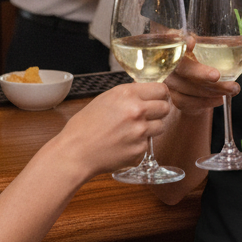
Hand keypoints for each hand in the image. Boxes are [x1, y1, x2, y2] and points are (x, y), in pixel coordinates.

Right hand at [57, 82, 171, 176]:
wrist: (75, 152)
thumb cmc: (85, 126)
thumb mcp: (105, 99)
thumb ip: (128, 94)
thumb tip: (146, 91)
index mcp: (127, 94)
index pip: (161, 89)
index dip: (160, 94)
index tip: (159, 98)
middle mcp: (136, 110)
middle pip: (165, 107)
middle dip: (159, 111)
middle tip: (149, 115)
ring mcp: (140, 131)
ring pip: (161, 126)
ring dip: (151, 128)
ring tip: (133, 131)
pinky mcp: (140, 149)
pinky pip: (148, 143)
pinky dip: (140, 144)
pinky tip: (124, 143)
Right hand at [163, 36, 241, 115]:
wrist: (193, 80)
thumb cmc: (208, 58)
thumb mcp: (221, 48)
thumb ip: (241, 44)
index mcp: (180, 40)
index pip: (171, 36)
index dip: (178, 38)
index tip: (192, 42)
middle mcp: (170, 60)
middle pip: (180, 67)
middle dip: (200, 73)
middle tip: (217, 76)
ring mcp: (168, 80)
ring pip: (186, 88)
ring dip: (209, 90)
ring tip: (231, 89)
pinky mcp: (171, 96)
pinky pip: (185, 102)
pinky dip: (203, 103)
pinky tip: (218, 100)